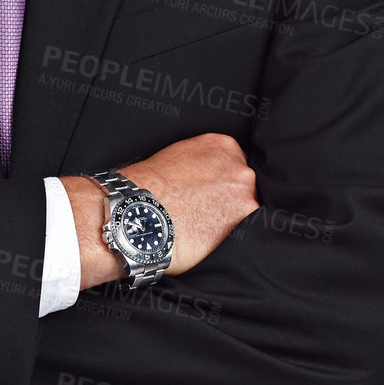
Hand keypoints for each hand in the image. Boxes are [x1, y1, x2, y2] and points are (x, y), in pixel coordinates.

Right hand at [61, 133, 257, 288]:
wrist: (138, 214)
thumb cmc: (147, 188)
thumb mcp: (175, 156)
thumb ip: (200, 162)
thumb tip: (204, 178)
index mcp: (222, 145)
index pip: (234, 164)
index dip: (220, 183)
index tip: (209, 194)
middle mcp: (239, 167)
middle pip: (244, 186)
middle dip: (228, 200)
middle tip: (204, 212)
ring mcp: (244, 195)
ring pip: (246, 210)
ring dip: (230, 219)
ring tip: (203, 228)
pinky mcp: (243, 223)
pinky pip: (245, 232)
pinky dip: (229, 237)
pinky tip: (209, 239)